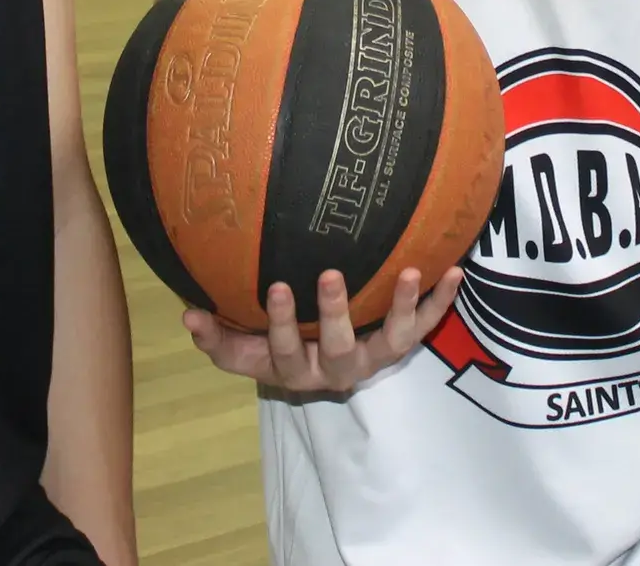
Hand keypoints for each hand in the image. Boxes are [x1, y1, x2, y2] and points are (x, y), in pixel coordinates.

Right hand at [183, 266, 460, 394]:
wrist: (319, 366)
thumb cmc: (277, 348)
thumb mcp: (245, 350)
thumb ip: (217, 337)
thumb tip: (186, 314)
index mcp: (295, 371)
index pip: (282, 351)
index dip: (278, 324)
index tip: (275, 286)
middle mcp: (336, 370)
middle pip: (337, 348)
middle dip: (334, 313)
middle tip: (331, 274)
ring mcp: (373, 357)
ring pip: (391, 341)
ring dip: (403, 308)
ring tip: (410, 273)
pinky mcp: (400, 346)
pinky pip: (427, 326)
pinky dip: (441, 300)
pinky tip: (453, 268)